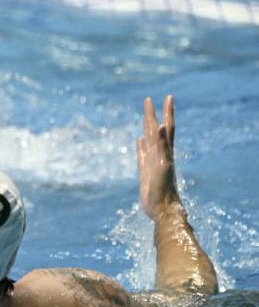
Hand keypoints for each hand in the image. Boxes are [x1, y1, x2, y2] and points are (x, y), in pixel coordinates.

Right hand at [137, 95, 179, 219]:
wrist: (163, 209)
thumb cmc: (165, 189)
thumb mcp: (163, 166)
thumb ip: (162, 146)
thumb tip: (160, 126)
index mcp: (165, 151)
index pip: (166, 127)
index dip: (166, 112)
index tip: (167, 97)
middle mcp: (159, 154)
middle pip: (155, 130)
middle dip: (153, 115)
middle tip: (148, 100)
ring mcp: (152, 162)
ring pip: (148, 140)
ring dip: (146, 127)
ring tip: (144, 116)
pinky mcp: (145, 171)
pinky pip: (142, 154)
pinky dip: (140, 146)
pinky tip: (139, 140)